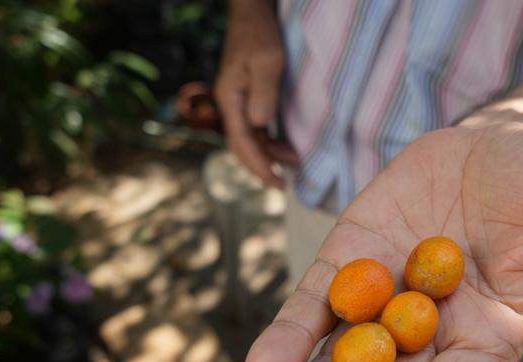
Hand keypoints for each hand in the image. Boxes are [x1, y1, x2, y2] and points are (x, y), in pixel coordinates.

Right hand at [214, 3, 296, 186]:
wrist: (252, 15)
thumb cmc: (260, 36)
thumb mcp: (267, 63)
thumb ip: (264, 94)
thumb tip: (260, 125)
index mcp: (230, 100)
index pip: (242, 142)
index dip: (259, 165)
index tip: (276, 183)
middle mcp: (230, 105)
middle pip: (242, 146)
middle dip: (262, 167)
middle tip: (283, 185)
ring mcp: (237, 102)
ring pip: (249, 138)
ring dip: (268, 154)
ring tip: (293, 163)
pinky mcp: (246, 98)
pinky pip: (255, 128)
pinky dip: (268, 141)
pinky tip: (284, 146)